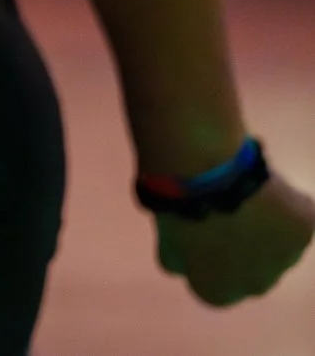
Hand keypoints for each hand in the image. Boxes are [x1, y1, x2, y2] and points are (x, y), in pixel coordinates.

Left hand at [156, 174, 314, 304]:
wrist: (209, 176)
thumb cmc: (178, 208)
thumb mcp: (166, 238)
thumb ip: (177, 257)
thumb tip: (182, 264)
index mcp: (217, 292)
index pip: (213, 283)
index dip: (207, 259)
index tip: (201, 235)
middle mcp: (256, 286)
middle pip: (250, 271)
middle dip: (241, 250)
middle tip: (225, 216)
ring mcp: (286, 258)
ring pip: (277, 246)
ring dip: (265, 230)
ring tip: (244, 199)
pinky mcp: (305, 229)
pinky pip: (295, 217)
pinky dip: (285, 206)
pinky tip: (266, 189)